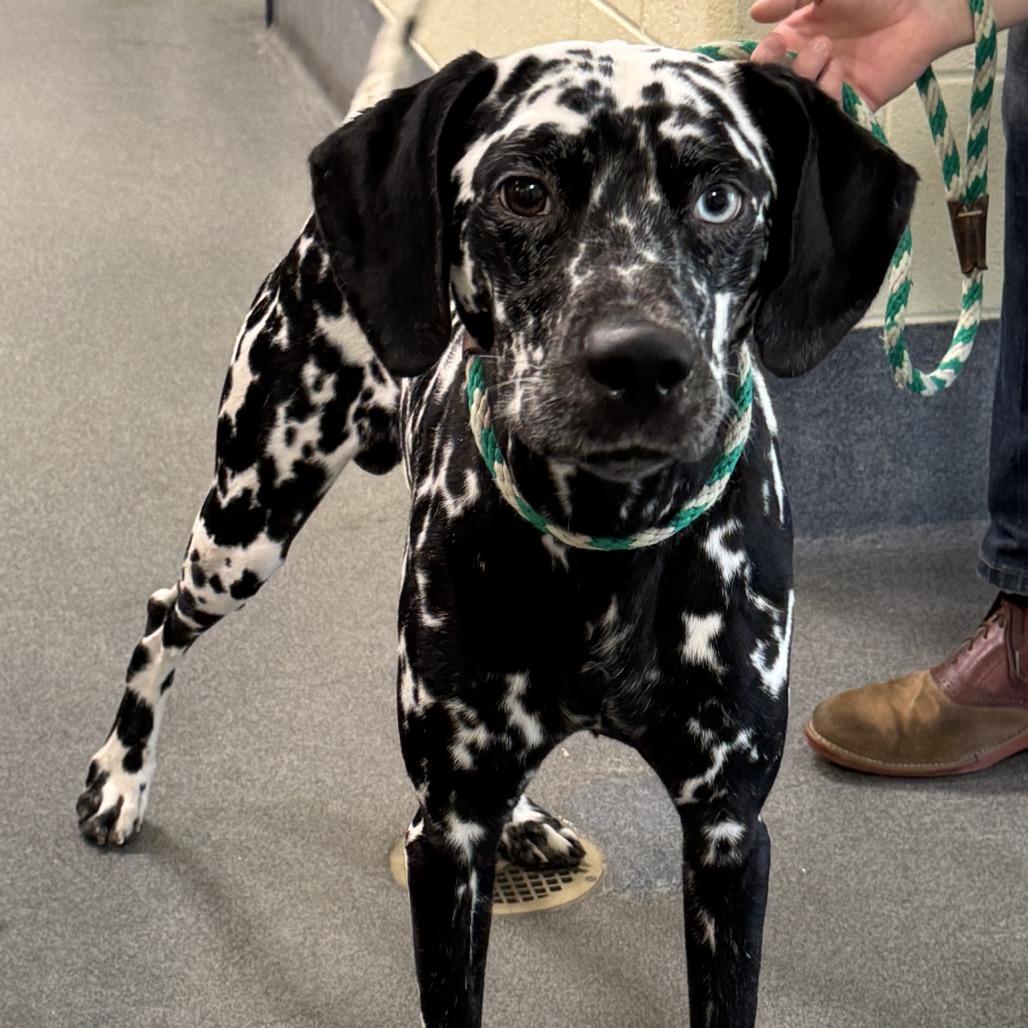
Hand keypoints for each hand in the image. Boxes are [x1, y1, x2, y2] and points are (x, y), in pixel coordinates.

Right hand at [749, 0, 971, 108]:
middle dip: (779, 72)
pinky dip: (826, 95)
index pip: (763, 60)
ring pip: (796, 102)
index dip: (762, 56)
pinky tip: (841, 71)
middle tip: (801, 51)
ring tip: (830, 53)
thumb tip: (754, 12)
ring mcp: (824, 88)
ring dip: (806, 77)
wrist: (920, 10)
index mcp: (794, 41)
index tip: (775, 43)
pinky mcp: (847, 105)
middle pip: (773, 87)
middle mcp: (805, 68)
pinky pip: (825, 114)